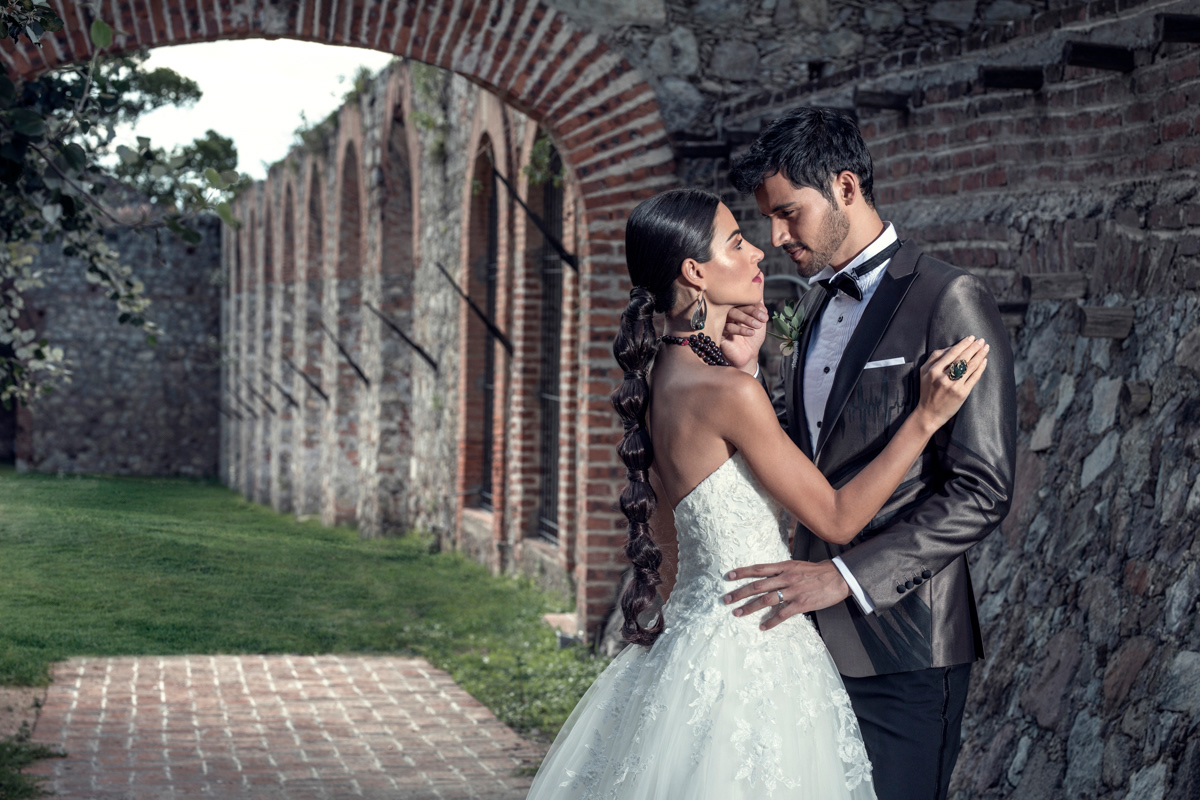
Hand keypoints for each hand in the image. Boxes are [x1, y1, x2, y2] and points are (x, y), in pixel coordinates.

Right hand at [721, 302, 767, 371]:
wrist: (748, 355)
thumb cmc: (753, 336)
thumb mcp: (759, 317)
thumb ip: (758, 300)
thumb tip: (760, 277)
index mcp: (736, 306)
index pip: (743, 300)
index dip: (755, 304)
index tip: (765, 312)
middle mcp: (728, 312)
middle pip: (737, 305)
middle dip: (752, 311)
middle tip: (763, 318)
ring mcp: (722, 321)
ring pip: (732, 314)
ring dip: (747, 319)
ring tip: (758, 326)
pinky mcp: (719, 332)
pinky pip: (728, 327)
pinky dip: (740, 329)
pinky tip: (751, 333)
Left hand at [722, 559, 850, 630]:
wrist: (839, 577)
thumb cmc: (817, 571)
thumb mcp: (796, 565)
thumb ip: (781, 569)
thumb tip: (766, 574)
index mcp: (784, 566)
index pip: (758, 568)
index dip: (742, 572)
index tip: (728, 576)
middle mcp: (786, 577)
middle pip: (757, 585)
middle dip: (740, 593)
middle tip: (726, 600)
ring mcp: (793, 591)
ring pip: (766, 599)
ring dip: (750, 607)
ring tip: (737, 613)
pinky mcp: (802, 604)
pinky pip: (783, 614)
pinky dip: (771, 621)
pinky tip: (763, 627)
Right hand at [915, 336, 988, 431]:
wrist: (929, 413)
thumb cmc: (927, 391)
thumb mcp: (924, 372)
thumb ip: (934, 358)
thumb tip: (951, 348)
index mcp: (933, 370)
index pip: (951, 353)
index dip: (963, 344)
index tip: (971, 338)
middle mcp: (943, 377)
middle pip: (962, 358)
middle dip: (974, 347)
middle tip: (982, 341)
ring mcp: (953, 386)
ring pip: (969, 367)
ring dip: (980, 355)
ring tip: (986, 348)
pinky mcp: (962, 394)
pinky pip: (973, 378)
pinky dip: (980, 368)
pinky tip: (984, 361)